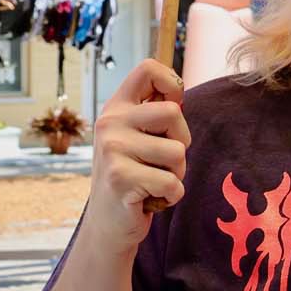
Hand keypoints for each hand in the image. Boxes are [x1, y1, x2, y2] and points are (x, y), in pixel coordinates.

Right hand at [86, 59, 188, 249]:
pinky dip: (172, 195)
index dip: (173, 83)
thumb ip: (155, 114)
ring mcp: (111, 149)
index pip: (148, 68)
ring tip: (153, 179)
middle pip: (173, 112)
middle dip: (182, 141)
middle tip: (163, 160)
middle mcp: (109, 123)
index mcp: (116, 108)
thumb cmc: (135, 175)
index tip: (174, 106)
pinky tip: (150, 197)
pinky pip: (172, 182)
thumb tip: (180, 92)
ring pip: (177, 152)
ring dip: (176, 172)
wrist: (108, 222)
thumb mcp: (139, 137)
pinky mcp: (120, 178)